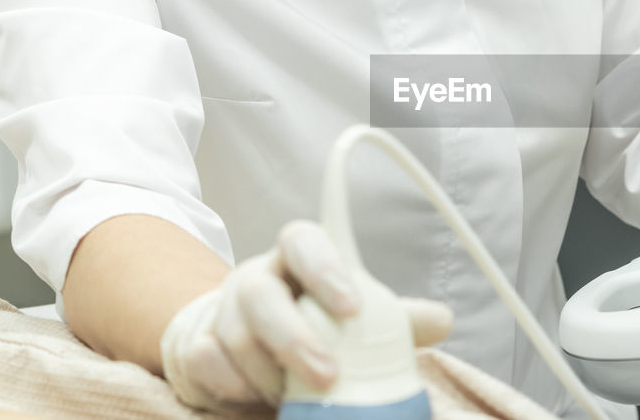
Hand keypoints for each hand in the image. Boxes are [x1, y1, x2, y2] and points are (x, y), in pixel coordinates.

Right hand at [160, 220, 451, 410]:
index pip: (302, 239)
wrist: (248, 345)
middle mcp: (256, 277)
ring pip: (233, 332)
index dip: (325, 268)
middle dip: (294, 337)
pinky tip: (257, 398)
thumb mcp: (355, 316)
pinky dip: (233, 383)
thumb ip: (394, 319)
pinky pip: (205, 360)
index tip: (353, 307)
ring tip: (295, 399)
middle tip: (328, 376)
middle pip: (260, 292)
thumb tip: (443, 320)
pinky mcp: (197, 345)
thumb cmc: (315, 323)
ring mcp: (221, 311)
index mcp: (298, 257)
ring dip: (268, 372)